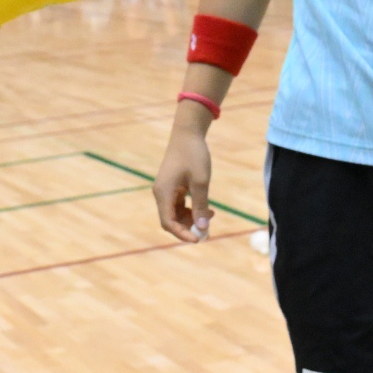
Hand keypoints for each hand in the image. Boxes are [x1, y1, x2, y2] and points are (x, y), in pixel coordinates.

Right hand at [153, 114, 215, 241]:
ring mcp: (166, 190)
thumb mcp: (200, 181)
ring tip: (211, 215)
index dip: (182, 234)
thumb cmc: (194, 154)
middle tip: (208, 230)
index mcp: (163, 193)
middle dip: (188, 227)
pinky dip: (191, 209)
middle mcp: (161, 193)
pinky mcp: (172, 186)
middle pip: (171, 220)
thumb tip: (202, 228)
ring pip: (176, 214)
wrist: (188, 133)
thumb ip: (200, 205)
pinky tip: (206, 208)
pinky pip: (179, 205)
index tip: (199, 239)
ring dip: (192, 219)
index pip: (168, 222)